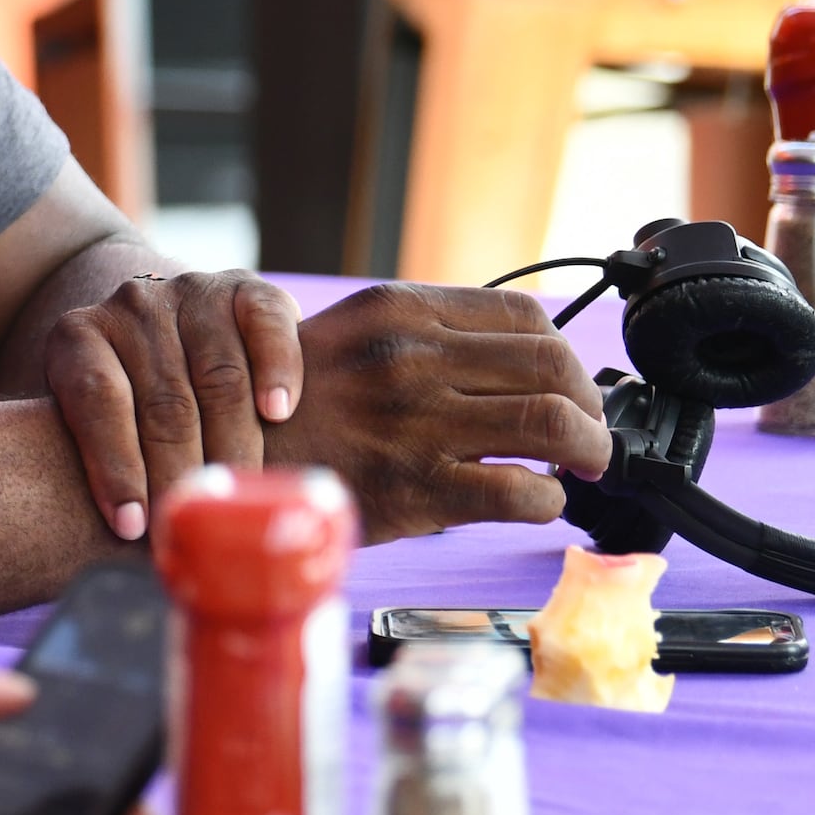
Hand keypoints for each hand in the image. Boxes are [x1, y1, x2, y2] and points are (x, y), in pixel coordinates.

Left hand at [42, 269, 307, 540]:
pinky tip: (278, 412)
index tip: (133, 527)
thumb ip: (100, 459)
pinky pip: (264, 324)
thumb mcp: (95, 421)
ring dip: (231, 441)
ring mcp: (189, 293)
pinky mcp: (245, 288)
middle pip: (163, 399)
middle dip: (180, 471)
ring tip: (241, 493)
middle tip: (196, 523)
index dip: (115, 467)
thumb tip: (127, 537)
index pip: (95, 400)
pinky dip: (276, 368)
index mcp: (78, 338)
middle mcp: (131, 306)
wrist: (168, 330)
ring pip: (217, 375)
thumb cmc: (128, 402)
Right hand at [260, 283, 613, 543]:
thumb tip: (515, 366)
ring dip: (586, 451)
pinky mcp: (416, 487)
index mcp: (397, 312)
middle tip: (588, 432)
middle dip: (589, 403)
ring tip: (580, 467)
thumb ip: (423, 338)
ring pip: (553, 424)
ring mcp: (415, 421)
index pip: (523, 316)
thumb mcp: (352, 339)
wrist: (225, 461)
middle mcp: (410, 358)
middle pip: (552, 365)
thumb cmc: (294, 409)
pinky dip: (547, 502)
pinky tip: (532, 502)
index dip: (562, 353)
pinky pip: (522, 493)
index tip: (566, 384)